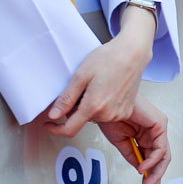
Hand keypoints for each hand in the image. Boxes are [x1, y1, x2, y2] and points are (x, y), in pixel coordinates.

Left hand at [45, 6, 155, 136]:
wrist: (133, 53)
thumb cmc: (109, 59)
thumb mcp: (81, 75)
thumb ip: (67, 99)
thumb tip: (54, 115)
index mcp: (94, 106)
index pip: (69, 130)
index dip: (55, 129)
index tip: (49, 124)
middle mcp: (108, 114)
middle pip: (82, 120)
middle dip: (77, 108)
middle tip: (83, 87)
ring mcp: (118, 114)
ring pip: (95, 117)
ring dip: (91, 106)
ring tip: (97, 85)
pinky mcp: (126, 111)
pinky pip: (107, 114)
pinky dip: (103, 105)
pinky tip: (107, 89)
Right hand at [97, 95, 170, 183]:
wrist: (105, 103)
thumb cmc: (110, 116)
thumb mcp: (120, 142)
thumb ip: (132, 155)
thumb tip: (140, 170)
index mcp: (145, 136)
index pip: (153, 159)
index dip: (151, 176)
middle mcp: (154, 132)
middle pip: (161, 159)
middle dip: (156, 178)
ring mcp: (158, 128)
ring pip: (163, 156)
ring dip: (155, 173)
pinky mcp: (160, 123)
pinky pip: (160, 148)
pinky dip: (152, 160)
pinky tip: (143, 168)